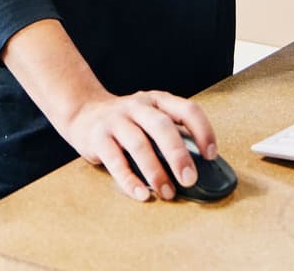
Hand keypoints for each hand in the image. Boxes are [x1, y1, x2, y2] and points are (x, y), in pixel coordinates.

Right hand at [60, 89, 217, 202]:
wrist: (83, 112)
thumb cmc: (126, 122)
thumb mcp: (150, 118)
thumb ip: (170, 135)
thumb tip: (196, 168)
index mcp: (157, 100)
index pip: (186, 109)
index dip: (202, 131)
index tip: (210, 155)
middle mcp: (137, 106)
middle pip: (162, 126)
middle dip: (178, 155)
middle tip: (189, 179)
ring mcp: (116, 120)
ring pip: (138, 144)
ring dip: (155, 172)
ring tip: (167, 192)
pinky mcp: (98, 138)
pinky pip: (115, 161)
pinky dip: (129, 180)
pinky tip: (141, 194)